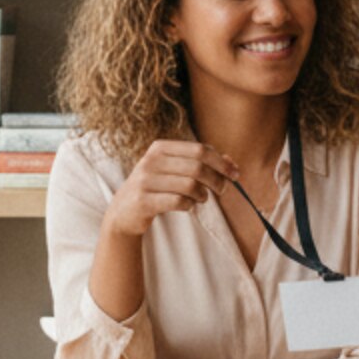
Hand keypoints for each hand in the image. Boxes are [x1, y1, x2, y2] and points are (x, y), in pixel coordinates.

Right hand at [105, 140, 239, 239]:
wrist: (123, 211)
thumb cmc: (155, 188)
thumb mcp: (173, 170)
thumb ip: (199, 163)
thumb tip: (230, 162)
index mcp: (160, 148)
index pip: (199, 150)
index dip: (221, 162)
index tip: (235, 174)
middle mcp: (151, 160)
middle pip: (197, 167)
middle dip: (216, 179)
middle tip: (222, 190)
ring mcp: (145, 180)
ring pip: (189, 185)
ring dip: (202, 195)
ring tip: (202, 198)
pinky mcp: (143, 200)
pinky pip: (178, 202)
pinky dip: (189, 205)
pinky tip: (188, 206)